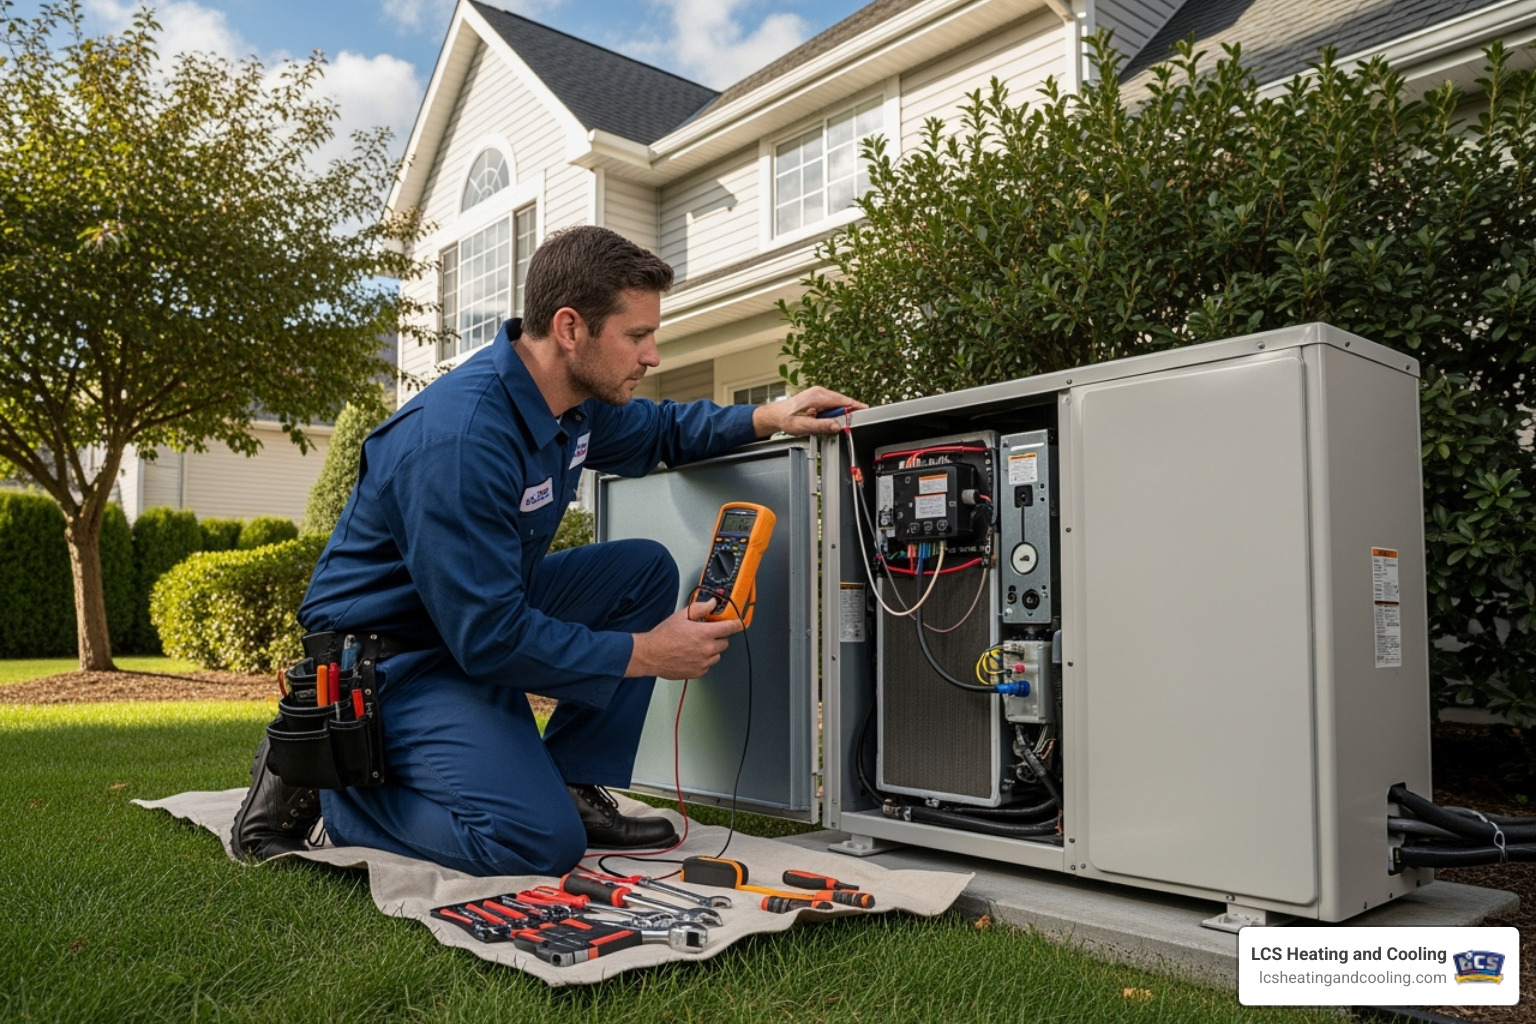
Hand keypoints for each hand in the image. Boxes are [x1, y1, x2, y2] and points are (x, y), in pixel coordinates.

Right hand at [627, 599, 744, 678]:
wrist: (651, 655)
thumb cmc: (663, 636)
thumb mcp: (681, 616)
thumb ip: (700, 609)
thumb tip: (712, 604)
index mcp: (704, 633)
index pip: (730, 628)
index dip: (737, 624)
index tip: (740, 624)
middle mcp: (706, 649)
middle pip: (725, 642)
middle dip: (718, 637)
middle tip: (705, 634)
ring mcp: (703, 662)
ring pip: (717, 655)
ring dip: (711, 650)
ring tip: (696, 645)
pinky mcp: (698, 672)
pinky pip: (708, 665)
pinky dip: (703, 660)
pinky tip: (691, 654)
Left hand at [752, 386, 866, 437]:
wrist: (775, 415)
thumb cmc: (786, 419)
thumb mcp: (802, 426)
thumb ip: (821, 426)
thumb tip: (836, 426)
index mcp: (817, 396)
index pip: (842, 400)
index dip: (855, 406)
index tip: (866, 410)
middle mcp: (820, 392)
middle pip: (842, 402)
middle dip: (847, 414)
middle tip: (848, 426)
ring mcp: (819, 394)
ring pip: (837, 404)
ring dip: (836, 415)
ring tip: (824, 424)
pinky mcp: (819, 398)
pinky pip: (831, 405)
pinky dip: (831, 414)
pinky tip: (821, 421)